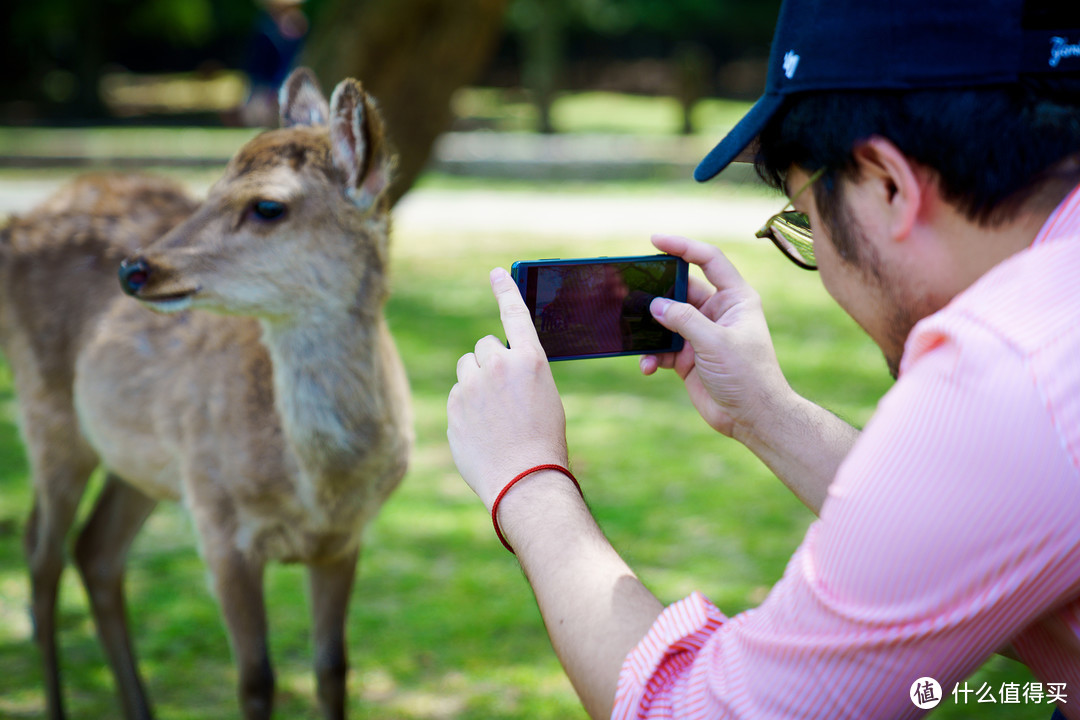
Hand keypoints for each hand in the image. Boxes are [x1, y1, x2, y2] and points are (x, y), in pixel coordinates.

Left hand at [448, 267, 569, 510]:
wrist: (524, 480)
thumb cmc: (543, 442)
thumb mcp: (544, 397)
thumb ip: (519, 375)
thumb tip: (491, 368)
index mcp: (530, 360)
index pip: (515, 314)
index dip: (506, 290)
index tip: (496, 272)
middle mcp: (499, 365)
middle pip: (485, 346)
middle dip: (491, 363)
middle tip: (504, 392)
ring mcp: (471, 385)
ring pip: (466, 368)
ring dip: (475, 381)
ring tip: (493, 413)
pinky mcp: (453, 406)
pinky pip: (457, 395)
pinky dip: (466, 408)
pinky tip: (482, 431)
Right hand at [642, 234, 791, 438]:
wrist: (752, 418)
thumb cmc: (748, 376)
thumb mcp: (715, 342)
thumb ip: (684, 320)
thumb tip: (655, 304)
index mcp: (735, 299)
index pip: (708, 260)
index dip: (683, 247)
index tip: (655, 241)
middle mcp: (717, 312)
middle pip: (680, 289)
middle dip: (657, 292)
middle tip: (631, 289)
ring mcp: (702, 335)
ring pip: (667, 320)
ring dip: (650, 328)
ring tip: (633, 332)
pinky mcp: (689, 357)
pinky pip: (662, 348)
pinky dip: (652, 355)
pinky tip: (648, 366)